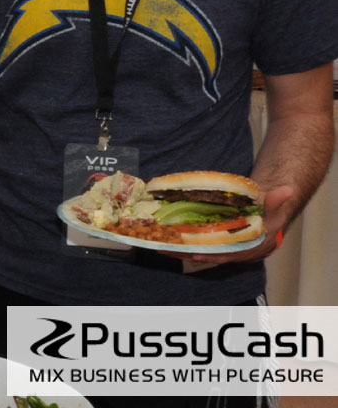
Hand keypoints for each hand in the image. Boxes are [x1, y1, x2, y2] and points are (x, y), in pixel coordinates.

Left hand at [160, 184, 293, 264]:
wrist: (265, 213)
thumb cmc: (268, 212)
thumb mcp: (273, 207)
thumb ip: (276, 201)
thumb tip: (286, 191)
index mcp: (249, 247)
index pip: (230, 254)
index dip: (213, 255)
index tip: (195, 253)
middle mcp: (235, 251)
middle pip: (209, 255)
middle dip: (188, 253)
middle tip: (167, 249)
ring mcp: (223, 248)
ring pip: (200, 252)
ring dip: (180, 250)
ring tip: (159, 246)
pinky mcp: (215, 242)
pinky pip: (197, 245)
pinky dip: (183, 243)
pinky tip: (165, 240)